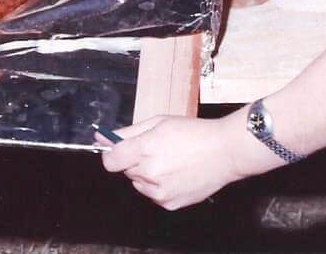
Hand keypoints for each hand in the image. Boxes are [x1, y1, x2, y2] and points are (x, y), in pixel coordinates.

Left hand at [97, 115, 246, 210]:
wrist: (225, 152)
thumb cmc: (193, 132)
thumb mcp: (157, 122)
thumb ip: (126, 132)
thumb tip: (101, 137)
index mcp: (144, 149)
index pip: (109, 161)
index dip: (113, 154)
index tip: (121, 150)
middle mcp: (149, 173)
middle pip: (125, 170)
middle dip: (134, 161)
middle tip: (157, 150)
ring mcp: (160, 191)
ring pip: (139, 183)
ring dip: (146, 174)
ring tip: (170, 161)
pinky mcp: (170, 203)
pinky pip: (153, 195)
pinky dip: (159, 186)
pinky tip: (177, 174)